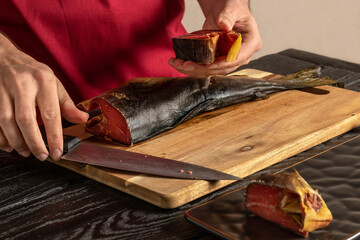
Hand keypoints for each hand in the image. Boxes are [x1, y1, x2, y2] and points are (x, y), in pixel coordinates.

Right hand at [0, 35, 87, 159]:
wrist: (3, 56)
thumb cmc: (32, 73)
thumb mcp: (53, 83)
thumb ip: (66, 103)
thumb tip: (83, 119)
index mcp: (43, 81)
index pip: (51, 114)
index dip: (54, 136)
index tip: (57, 152)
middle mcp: (22, 84)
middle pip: (26, 120)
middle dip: (34, 143)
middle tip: (42, 156)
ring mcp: (2, 88)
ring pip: (6, 122)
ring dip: (16, 142)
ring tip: (26, 152)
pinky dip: (1, 137)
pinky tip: (8, 145)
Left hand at [169, 0, 261, 75]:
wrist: (225, 10)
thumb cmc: (232, 6)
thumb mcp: (231, 7)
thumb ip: (228, 15)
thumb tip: (224, 25)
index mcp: (251, 42)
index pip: (237, 57)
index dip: (221, 63)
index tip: (206, 65)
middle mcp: (242, 54)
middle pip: (223, 68)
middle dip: (203, 68)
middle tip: (185, 65)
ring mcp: (230, 59)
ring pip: (213, 70)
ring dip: (194, 70)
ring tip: (178, 64)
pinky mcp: (219, 60)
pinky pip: (206, 66)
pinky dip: (193, 66)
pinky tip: (179, 62)